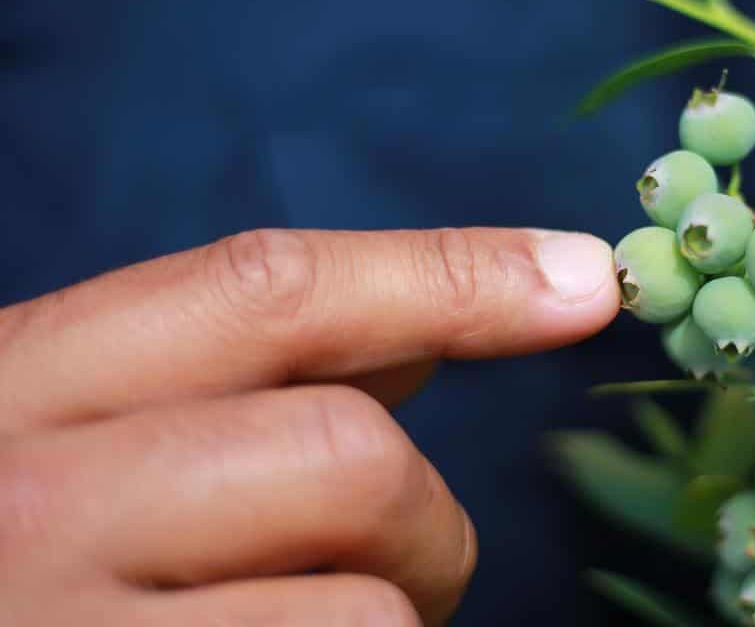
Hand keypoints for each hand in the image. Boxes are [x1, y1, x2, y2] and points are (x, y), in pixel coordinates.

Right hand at [0, 227, 618, 624]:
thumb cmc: (14, 544)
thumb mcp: (80, 431)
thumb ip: (244, 374)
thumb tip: (433, 324)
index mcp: (24, 388)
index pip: (269, 293)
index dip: (451, 277)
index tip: (583, 280)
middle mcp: (31, 510)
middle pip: (347, 455)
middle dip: (423, 520)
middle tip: (401, 566)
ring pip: (367, 614)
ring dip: (393, 622)